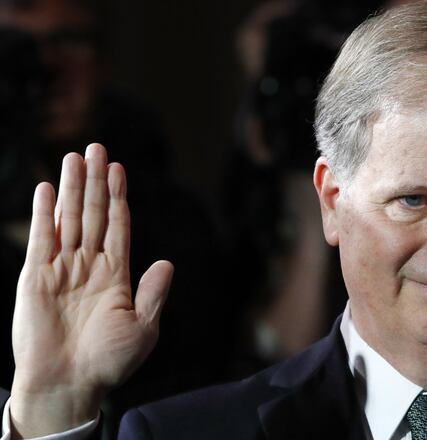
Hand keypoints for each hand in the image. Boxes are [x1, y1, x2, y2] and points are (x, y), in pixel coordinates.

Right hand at [9, 143, 172, 437]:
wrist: (68, 384)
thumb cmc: (108, 362)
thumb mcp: (143, 327)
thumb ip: (153, 293)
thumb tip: (167, 262)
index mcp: (116, 275)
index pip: (118, 226)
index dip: (118, 198)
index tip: (120, 170)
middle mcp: (89, 266)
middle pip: (93, 214)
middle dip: (96, 181)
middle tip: (98, 147)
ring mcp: (62, 269)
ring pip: (69, 219)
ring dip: (71, 187)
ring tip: (76, 156)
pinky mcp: (35, 277)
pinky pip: (41, 238)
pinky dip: (44, 213)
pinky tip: (47, 188)